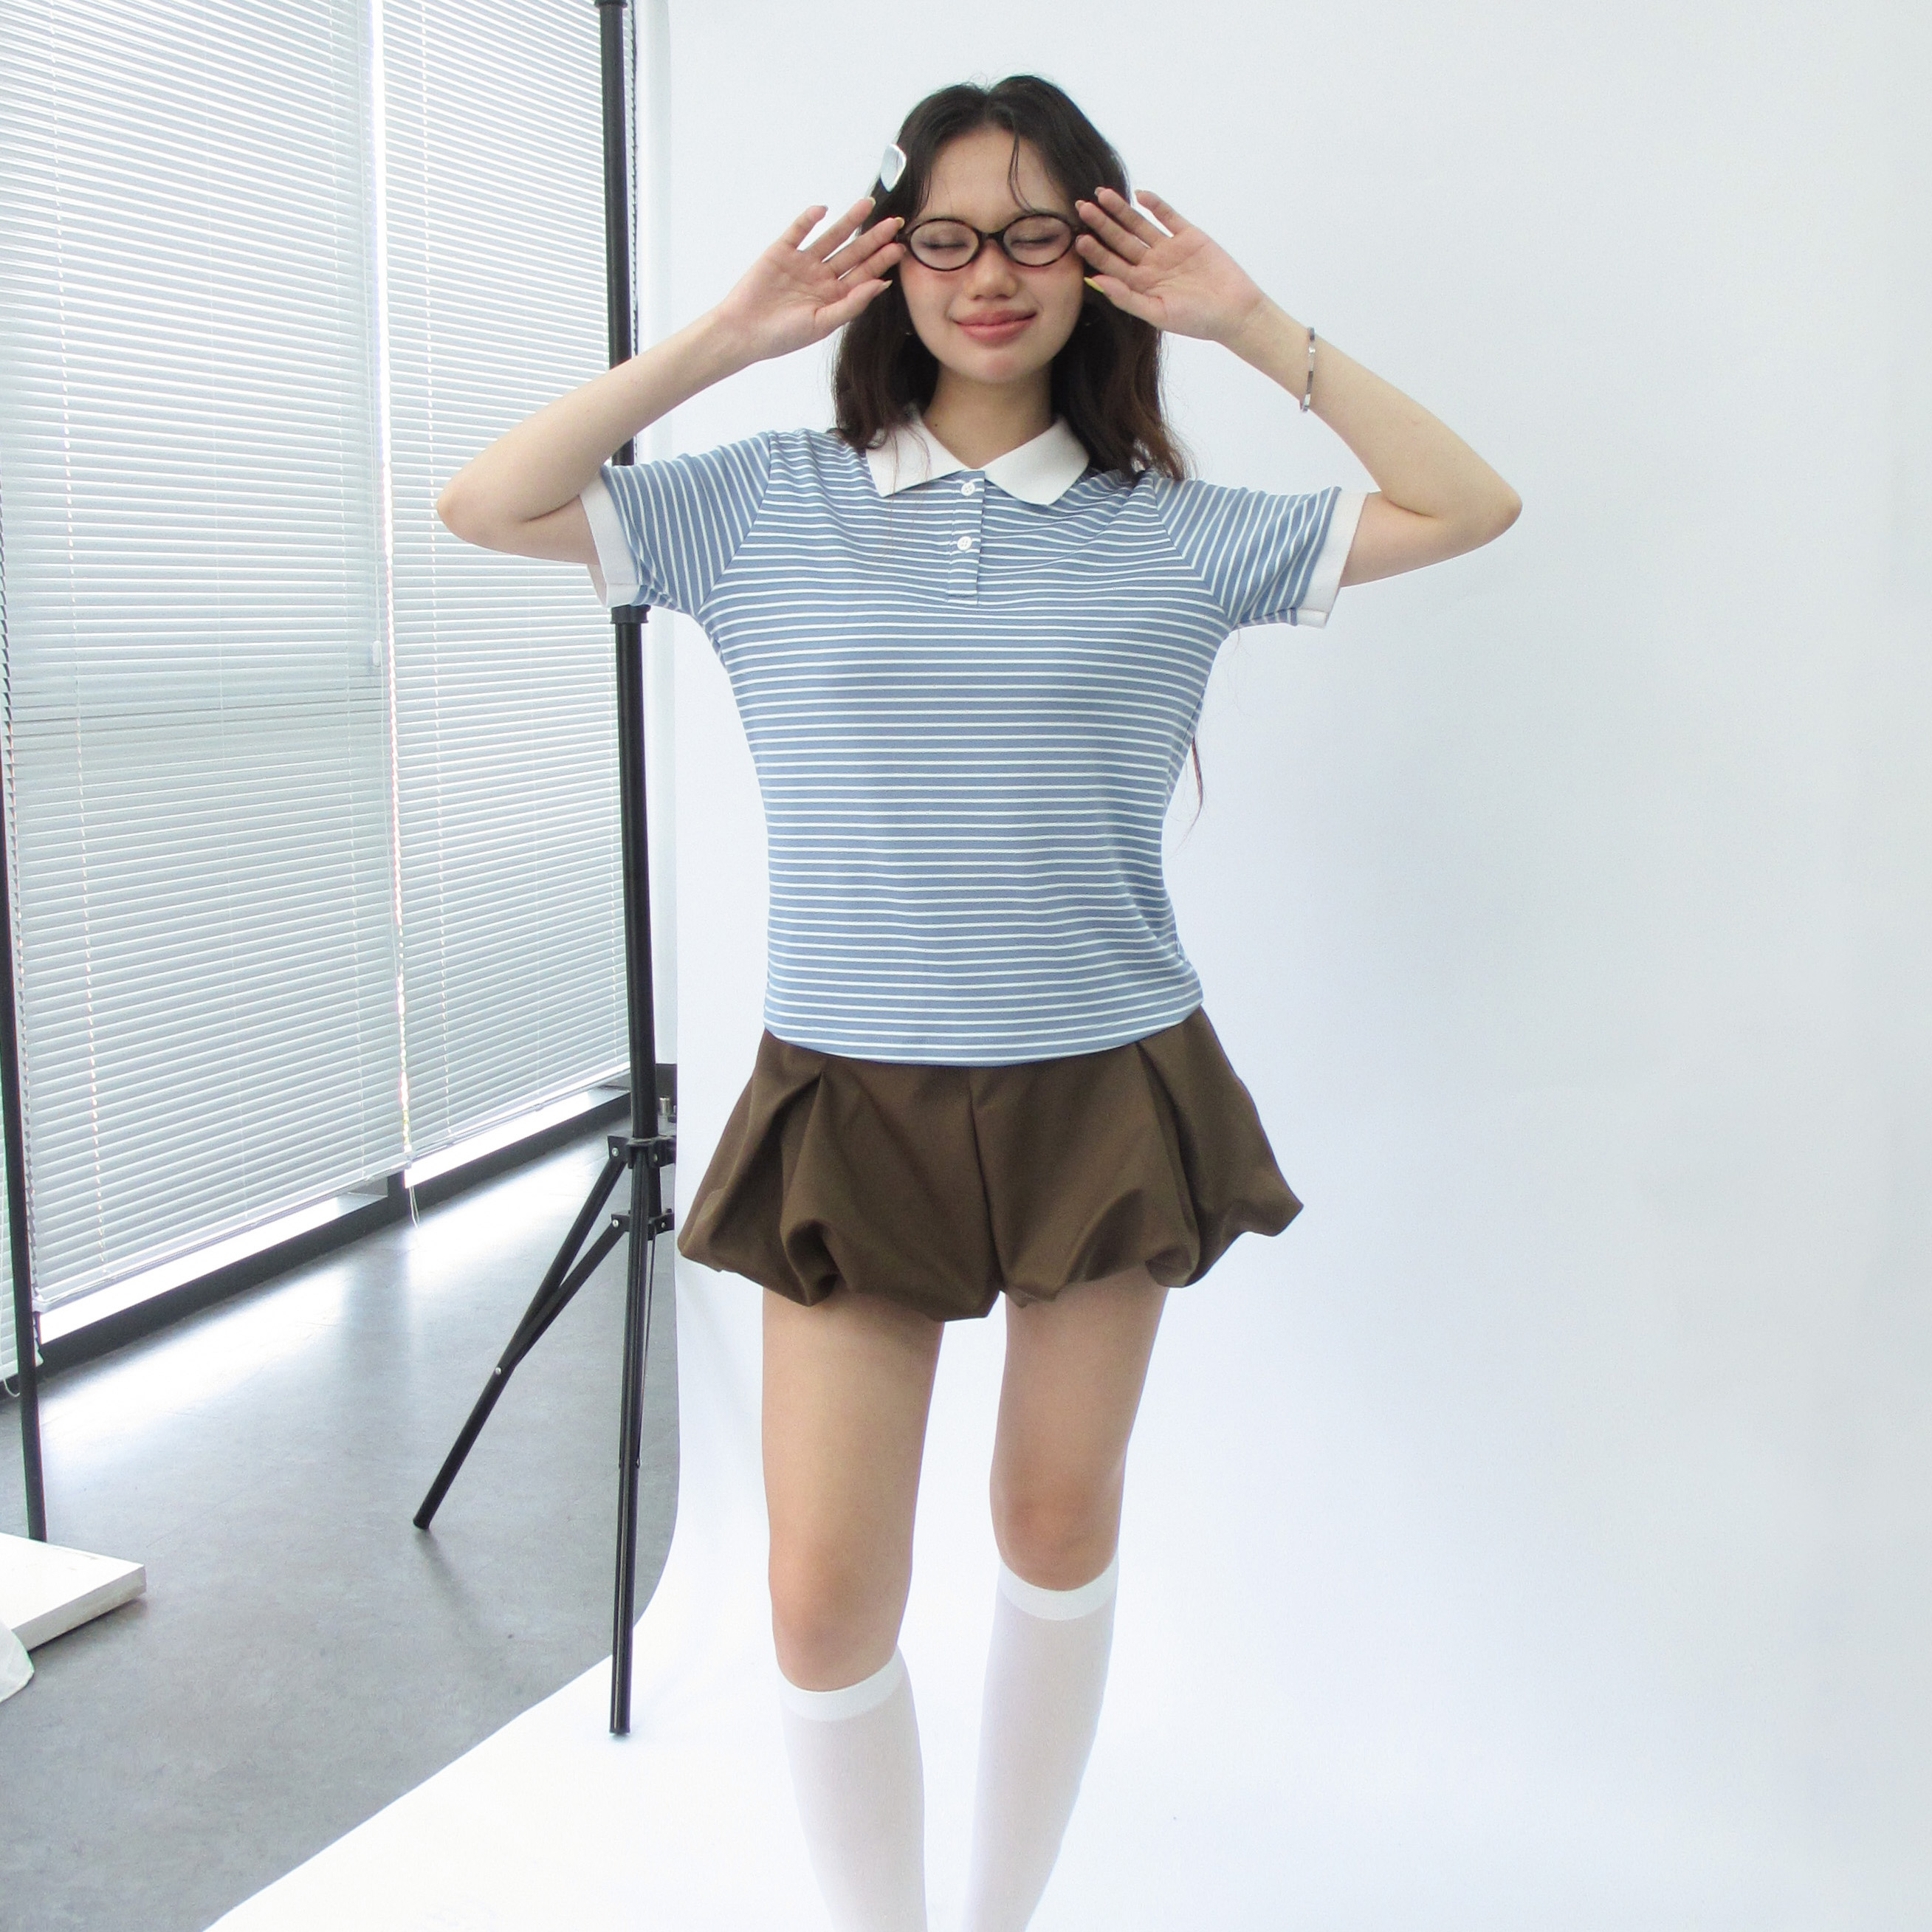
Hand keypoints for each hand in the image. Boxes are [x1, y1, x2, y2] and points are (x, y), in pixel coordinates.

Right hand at [712, 196, 905, 363]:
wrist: (743, 331)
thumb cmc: (782, 336)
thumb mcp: (823, 323)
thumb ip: (852, 304)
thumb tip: (882, 284)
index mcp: (834, 297)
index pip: (864, 275)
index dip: (881, 261)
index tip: (900, 247)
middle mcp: (821, 277)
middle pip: (853, 253)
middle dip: (873, 238)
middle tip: (895, 223)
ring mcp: (802, 262)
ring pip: (831, 237)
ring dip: (849, 221)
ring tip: (868, 204)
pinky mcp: (781, 251)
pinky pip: (798, 231)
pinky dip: (809, 220)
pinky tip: (824, 209)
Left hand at [1072, 187, 1271, 346]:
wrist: (1234, 311)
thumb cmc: (1197, 320)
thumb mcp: (1158, 313)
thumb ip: (1127, 298)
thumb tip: (1096, 281)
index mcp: (1141, 285)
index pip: (1112, 264)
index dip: (1095, 251)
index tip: (1079, 238)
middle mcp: (1151, 265)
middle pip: (1120, 240)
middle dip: (1101, 224)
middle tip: (1081, 207)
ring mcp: (1169, 249)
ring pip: (1139, 225)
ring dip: (1121, 210)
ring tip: (1102, 194)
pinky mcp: (1189, 236)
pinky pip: (1168, 216)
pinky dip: (1155, 205)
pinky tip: (1139, 195)